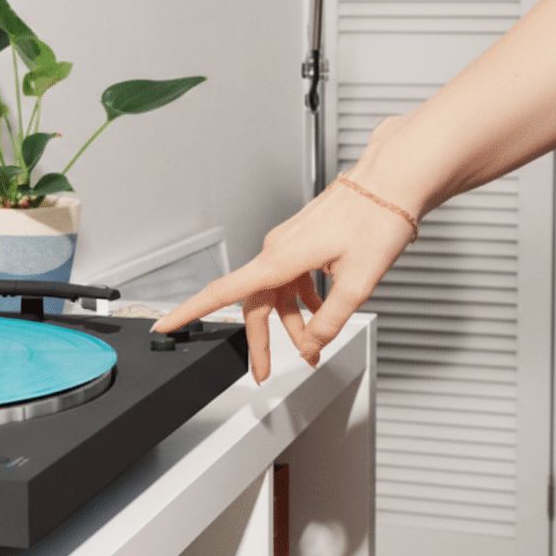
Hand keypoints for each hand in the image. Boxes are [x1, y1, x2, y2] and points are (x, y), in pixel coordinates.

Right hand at [151, 170, 415, 382]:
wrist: (390, 183)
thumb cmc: (374, 219)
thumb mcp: (357, 283)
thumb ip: (330, 321)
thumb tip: (312, 344)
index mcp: (278, 259)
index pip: (222, 292)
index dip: (189, 311)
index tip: (166, 324)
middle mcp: (276, 250)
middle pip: (255, 305)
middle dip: (261, 342)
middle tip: (263, 372)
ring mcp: (288, 245)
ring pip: (277, 294)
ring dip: (291, 323)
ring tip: (313, 345)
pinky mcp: (302, 242)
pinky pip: (292, 280)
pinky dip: (303, 302)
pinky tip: (323, 312)